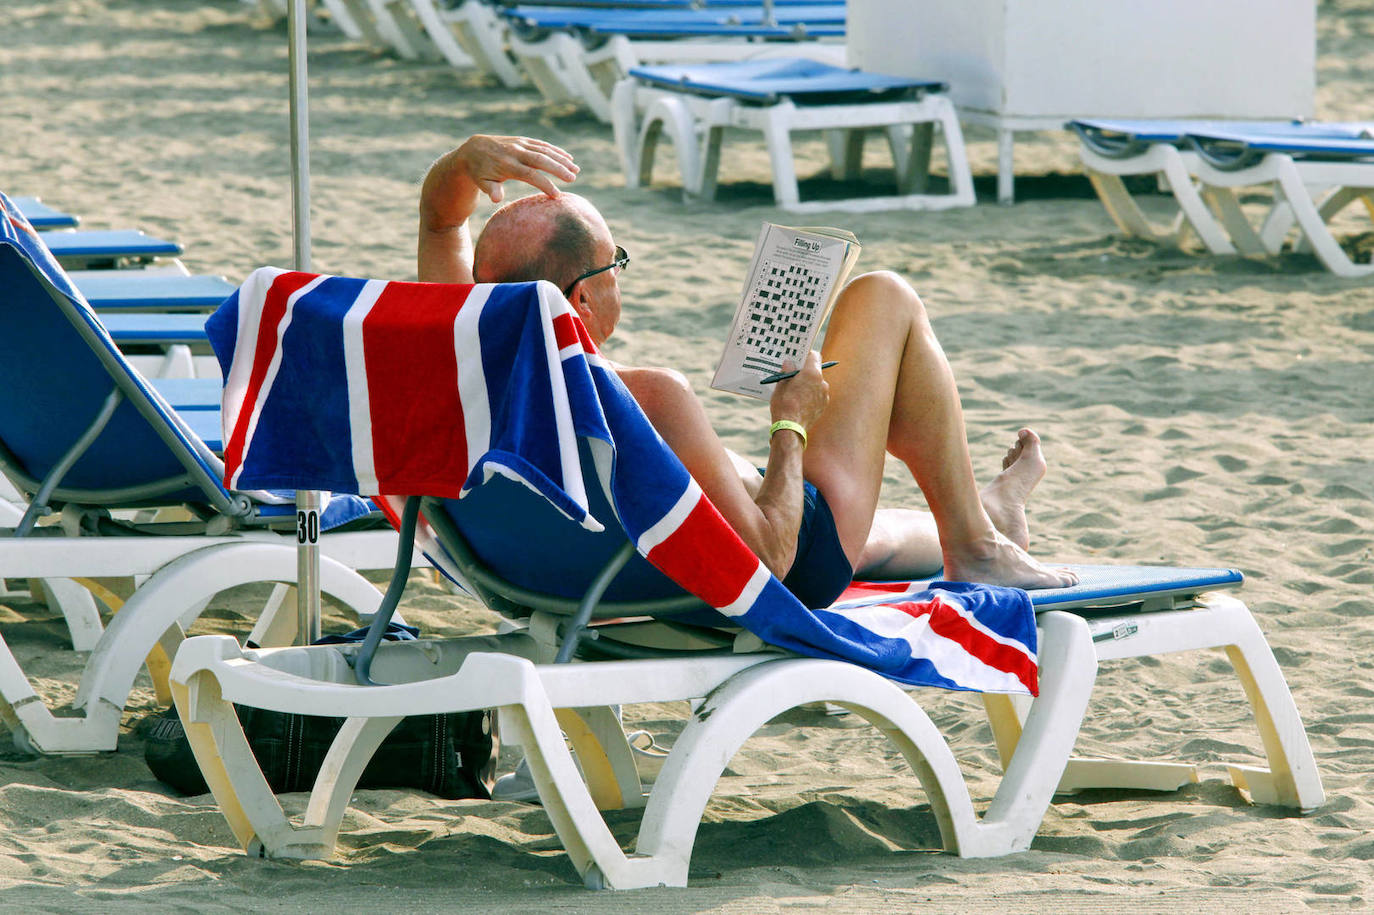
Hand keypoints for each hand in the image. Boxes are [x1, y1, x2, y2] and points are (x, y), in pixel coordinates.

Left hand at [420, 135, 578, 228]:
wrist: (473, 149)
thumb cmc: (479, 172)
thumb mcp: (481, 182)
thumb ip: (491, 189)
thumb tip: (497, 199)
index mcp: (506, 165)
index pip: (529, 175)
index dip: (544, 184)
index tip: (557, 195)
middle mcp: (515, 152)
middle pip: (540, 160)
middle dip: (558, 169)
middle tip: (573, 179)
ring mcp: (520, 144)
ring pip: (544, 150)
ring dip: (561, 159)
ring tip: (576, 170)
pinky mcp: (523, 140)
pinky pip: (542, 144)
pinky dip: (556, 150)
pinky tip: (568, 158)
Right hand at [769, 351, 828, 429]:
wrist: (790, 428)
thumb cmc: (784, 404)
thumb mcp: (781, 384)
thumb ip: (787, 371)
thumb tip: (789, 363)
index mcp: (812, 373)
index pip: (814, 356)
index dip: (806, 355)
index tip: (799, 357)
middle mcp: (822, 382)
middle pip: (815, 370)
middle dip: (805, 372)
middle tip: (793, 375)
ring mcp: (824, 395)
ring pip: (817, 384)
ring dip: (808, 384)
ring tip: (795, 391)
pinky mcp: (823, 405)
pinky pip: (818, 395)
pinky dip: (811, 395)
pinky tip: (800, 401)